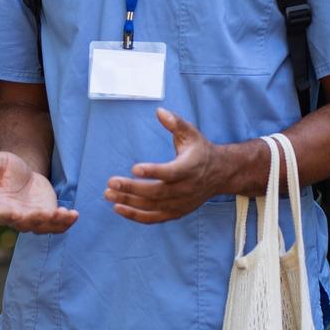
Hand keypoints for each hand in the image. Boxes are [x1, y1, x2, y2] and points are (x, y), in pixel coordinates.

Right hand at [0, 151, 77, 233]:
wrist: (24, 175)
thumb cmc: (8, 168)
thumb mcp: (0, 162)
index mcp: (1, 206)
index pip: (2, 215)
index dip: (9, 215)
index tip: (16, 213)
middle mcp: (16, 218)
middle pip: (25, 224)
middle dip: (36, 220)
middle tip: (46, 213)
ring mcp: (33, 220)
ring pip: (44, 227)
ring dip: (55, 223)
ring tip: (65, 214)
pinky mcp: (48, 218)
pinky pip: (57, 225)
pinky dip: (66, 223)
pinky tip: (74, 214)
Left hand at [104, 108, 221, 223]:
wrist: (220, 174)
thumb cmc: (200, 150)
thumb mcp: (192, 133)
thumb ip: (176, 123)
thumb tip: (159, 111)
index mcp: (190, 167)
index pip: (171, 172)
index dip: (153, 171)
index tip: (134, 168)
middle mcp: (186, 188)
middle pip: (157, 192)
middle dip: (132, 188)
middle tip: (111, 183)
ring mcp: (181, 203)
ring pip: (153, 206)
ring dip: (129, 202)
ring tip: (109, 194)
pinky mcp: (176, 212)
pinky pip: (154, 218)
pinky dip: (136, 216)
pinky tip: (119, 208)